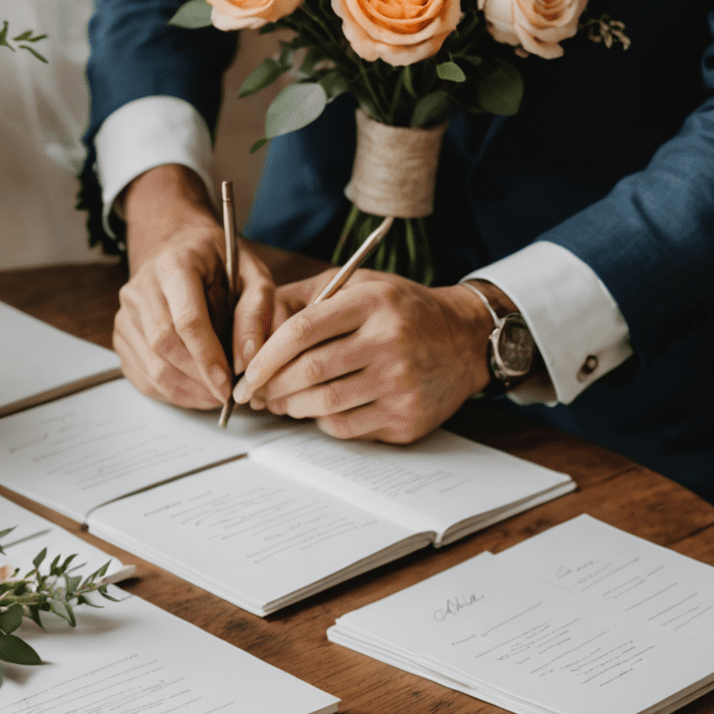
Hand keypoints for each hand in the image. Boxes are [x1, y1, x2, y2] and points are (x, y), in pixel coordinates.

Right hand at [113, 165, 275, 408]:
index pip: (186, 319)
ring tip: (213, 396)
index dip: (207, 357)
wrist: (179, 250)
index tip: (228, 384)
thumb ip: (256, 312)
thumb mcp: (252, 274)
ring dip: (185, 391)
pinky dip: (169, 392)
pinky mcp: (121, 335)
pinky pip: (141, 375)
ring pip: (150, 365)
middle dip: (197, 378)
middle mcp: (142, 287)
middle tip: (225, 395)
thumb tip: (247, 359)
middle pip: (164, 345)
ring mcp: (125, 312)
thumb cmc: (218, 263)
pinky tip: (193, 392)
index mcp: (174, 265)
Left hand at [232, 269, 494, 441]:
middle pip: (309, 371)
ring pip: (323, 405)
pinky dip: (322, 421)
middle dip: (272, 386)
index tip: (247, 372)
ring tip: (282, 401)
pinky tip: (319, 409)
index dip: (265, 355)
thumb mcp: (357, 286)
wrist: (466, 340)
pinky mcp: (406, 417)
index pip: (302, 331)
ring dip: (291, 407)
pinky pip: (345, 427)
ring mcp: (400, 383)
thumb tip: (251, 326)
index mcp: (372, 303)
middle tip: (256, 392)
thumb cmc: (399, 312)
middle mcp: (389, 342)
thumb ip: (303, 298)